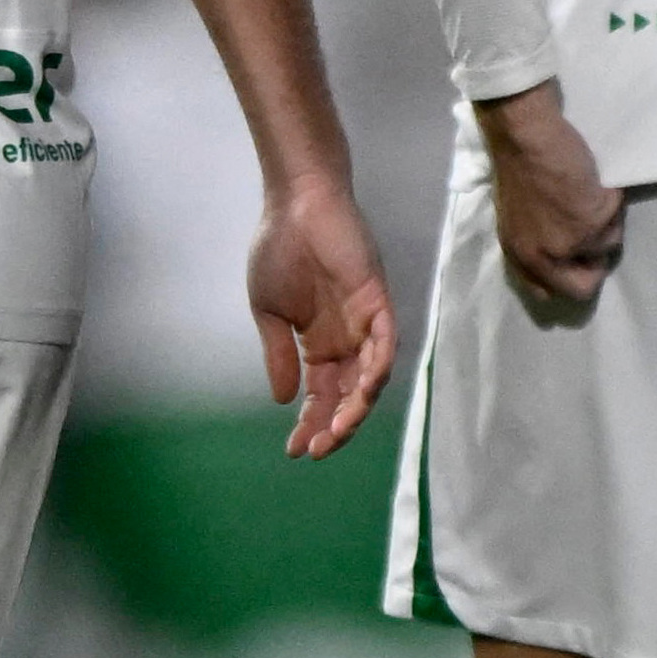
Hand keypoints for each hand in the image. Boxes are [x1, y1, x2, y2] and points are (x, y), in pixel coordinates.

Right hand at [251, 168, 393, 458]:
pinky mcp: (378, 301)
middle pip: (349, 393)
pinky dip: (377, 368)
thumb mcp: (270, 314)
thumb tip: (283, 400)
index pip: (322, 393)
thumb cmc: (280, 251)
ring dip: (356, 407)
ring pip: (371, 376)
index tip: (294, 450)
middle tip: (317, 450)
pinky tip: (361, 392)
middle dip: (335, 425)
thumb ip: (281, 356)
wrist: (294, 207)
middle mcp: (347, 338)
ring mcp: (365, 321)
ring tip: (336, 433)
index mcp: (320, 343)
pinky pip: (386, 342)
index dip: (310, 422)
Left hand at [476, 84, 624, 307]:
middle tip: (593, 233)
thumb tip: (565, 259)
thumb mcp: (516, 220)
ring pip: (609, 247)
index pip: (548, 293)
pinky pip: (618, 221)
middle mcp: (544, 256)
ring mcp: (571, 241)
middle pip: (584, 287)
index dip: (568, 277)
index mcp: (520, 255)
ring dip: (606, 222)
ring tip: (590, 195)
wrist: (527, 138)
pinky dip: (612, 203)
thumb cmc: (521, 170)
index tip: (576, 258)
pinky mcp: (594, 222)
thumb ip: (535, 245)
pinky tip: (594, 184)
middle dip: (595, 264)